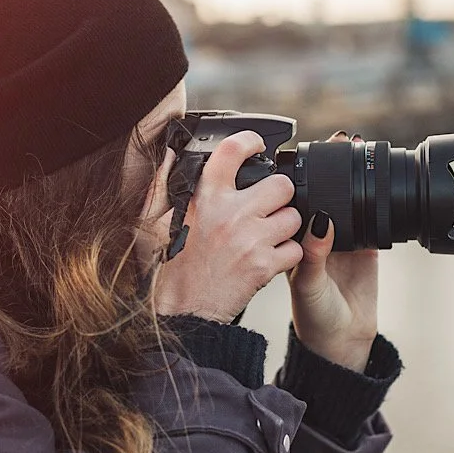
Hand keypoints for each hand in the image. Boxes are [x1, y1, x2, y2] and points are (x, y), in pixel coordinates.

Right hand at [146, 130, 303, 322]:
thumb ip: (164, 185)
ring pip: (294, 217)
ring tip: (267, 236)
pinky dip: (288, 255)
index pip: (232, 151)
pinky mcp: (264, 266)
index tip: (256, 145)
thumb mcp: (158, 221)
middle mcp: (230, 214)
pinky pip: (296, 249)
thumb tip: (173, 155)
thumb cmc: (171, 267)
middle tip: (267, 207)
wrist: (183, 311)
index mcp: (205, 198)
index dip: (250, 141)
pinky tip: (269, 258)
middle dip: (279, 195)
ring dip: (286, 226)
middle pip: (280, 184)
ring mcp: (250, 240)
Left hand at [286, 132, 378, 371]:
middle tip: (341, 140)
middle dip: (331, 165)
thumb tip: (319, 223)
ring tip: (359, 150)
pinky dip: (377, 200)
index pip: (296, 198)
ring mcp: (341, 236)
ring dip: (354, 176)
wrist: (341, 340)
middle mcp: (315, 233)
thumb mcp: (306, 284)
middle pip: (324, 191)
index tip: (308, 151)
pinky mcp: (367, 244)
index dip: (301, 174)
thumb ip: (312, 255)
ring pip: (348, 198)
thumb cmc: (312, 315)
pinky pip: (373, 216)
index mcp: (292, 238)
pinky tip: (381, 183)